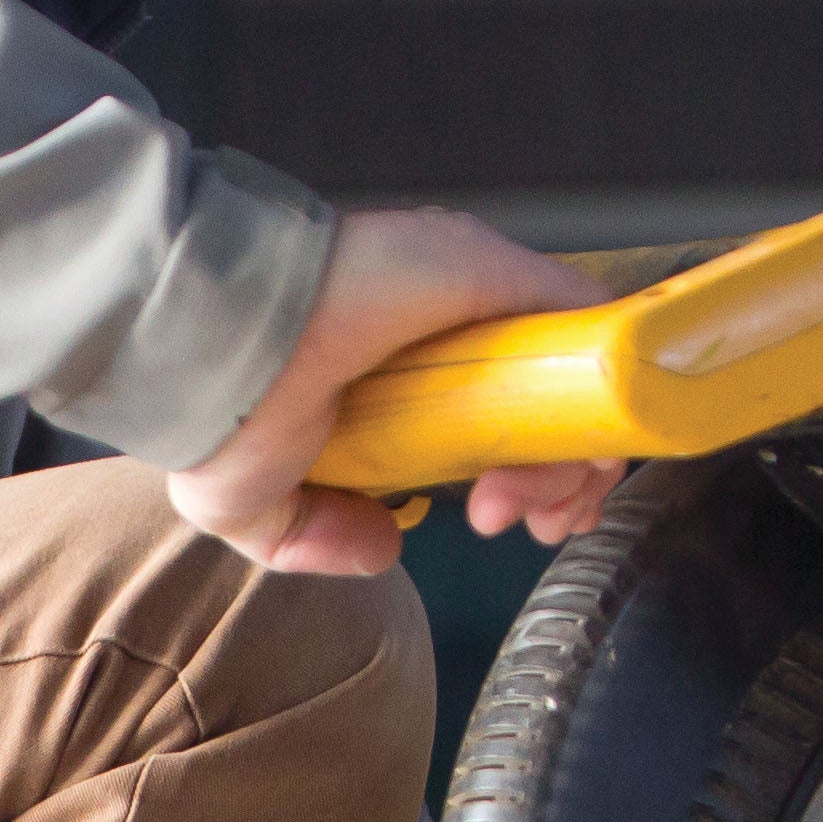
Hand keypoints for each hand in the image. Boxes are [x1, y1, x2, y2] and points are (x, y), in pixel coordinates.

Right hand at [171, 206, 631, 579]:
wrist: (216, 343)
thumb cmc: (218, 415)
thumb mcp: (245, 508)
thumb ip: (311, 536)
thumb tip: (386, 547)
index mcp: (393, 393)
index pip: (490, 432)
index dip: (524, 484)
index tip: (513, 526)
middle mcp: (442, 345)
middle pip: (546, 407)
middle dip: (562, 481)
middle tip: (534, 525)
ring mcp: (474, 305)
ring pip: (571, 370)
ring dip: (578, 448)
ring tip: (529, 499)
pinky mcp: (496, 274)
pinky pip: (583, 316)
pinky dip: (606, 371)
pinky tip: (583, 435)